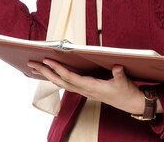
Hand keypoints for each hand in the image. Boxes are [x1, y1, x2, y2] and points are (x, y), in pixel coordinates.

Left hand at [28, 59, 157, 114]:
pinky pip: (68, 83)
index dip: (58, 69)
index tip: (48, 61)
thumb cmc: (126, 93)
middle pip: (61, 81)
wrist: (131, 103)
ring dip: (48, 75)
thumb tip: (117, 67)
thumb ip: (119, 75)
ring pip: (62, 83)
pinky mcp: (87, 89)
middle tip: (32, 63)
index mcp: (92, 87)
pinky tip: (52, 73)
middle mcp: (85, 90)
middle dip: (46, 72)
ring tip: (37, 66)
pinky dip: (57, 77)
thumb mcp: (124, 83)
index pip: (70, 77)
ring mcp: (85, 90)